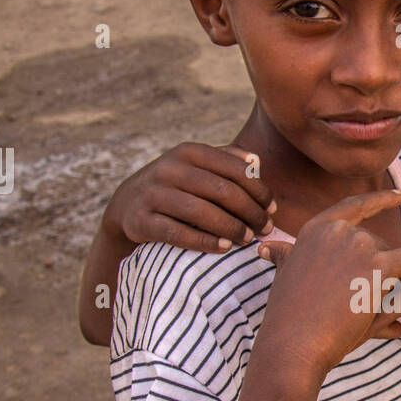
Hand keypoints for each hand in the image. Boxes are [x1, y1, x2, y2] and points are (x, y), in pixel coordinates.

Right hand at [102, 141, 274, 252]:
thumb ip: (226, 160)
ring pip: (200, 212)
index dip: (259, 190)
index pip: (234, 169)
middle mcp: (169, 168)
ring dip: (231, 227)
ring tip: (248, 239)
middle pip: (221, 191)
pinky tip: (225, 248)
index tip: (273, 209)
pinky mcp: (141, 220)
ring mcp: (153, 194)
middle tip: (266, 228)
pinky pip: (177, 233)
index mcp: (189, 152)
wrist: (128, 203)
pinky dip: (204, 241)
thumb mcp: (196, 165)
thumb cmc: (176, 185)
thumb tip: (255, 161)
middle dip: (250, 212)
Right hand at [258, 190, 400, 379]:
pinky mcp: (378, 265)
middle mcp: (337, 230)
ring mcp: (357, 244)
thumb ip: (283, 257)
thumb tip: (266, 248)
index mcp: (315, 230)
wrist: (292, 345)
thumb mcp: (282, 277)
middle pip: (377, 242)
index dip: (379, 200)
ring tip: (392, 304)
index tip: (399, 196)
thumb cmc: (288, 320)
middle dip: (382, 270)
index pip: (353, 207)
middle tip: (379, 304)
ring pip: (395, 254)